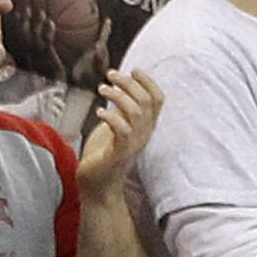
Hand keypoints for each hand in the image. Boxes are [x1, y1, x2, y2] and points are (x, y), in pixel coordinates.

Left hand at [73, 70, 161, 203]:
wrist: (98, 186)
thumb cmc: (103, 156)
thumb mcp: (114, 127)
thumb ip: (120, 111)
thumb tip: (118, 88)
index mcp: (145, 127)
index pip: (158, 99)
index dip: (149, 82)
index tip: (133, 70)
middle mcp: (144, 134)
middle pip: (147, 101)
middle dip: (129, 83)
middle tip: (110, 74)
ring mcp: (133, 144)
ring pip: (136, 112)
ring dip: (118, 96)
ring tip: (102, 88)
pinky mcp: (119, 153)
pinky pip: (122, 130)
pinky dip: (111, 116)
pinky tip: (99, 111)